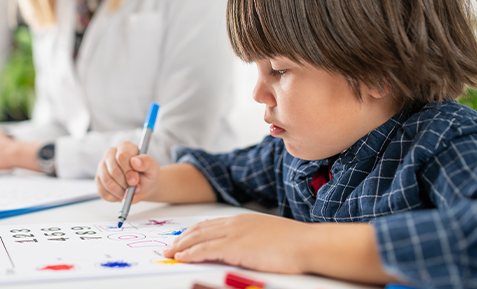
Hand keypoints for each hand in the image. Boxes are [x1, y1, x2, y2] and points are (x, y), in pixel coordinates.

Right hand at [96, 141, 160, 202]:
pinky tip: (122, 194)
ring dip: (120, 192)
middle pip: (113, 170)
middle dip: (125, 183)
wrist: (142, 186)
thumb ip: (147, 162)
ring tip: (129, 192)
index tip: (136, 180)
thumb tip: (135, 161)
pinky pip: (103, 192)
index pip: (122, 157)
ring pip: (107, 182)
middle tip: (134, 188)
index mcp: (124, 147)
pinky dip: (114, 197)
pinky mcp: (98, 180)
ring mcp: (102, 166)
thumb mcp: (153, 168)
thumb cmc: (147, 174)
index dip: (129, 171)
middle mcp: (111, 154)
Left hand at [163, 213, 310, 273]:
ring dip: (181, 246)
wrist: (307, 244)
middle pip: (200, 229)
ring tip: (169, 252)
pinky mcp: (235, 247)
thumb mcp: (269, 236)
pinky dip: (190, 253)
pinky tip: (181, 257)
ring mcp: (234, 234)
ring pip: (198, 238)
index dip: (194, 232)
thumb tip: (245, 248)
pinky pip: (205, 250)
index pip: (210, 224)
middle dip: (182, 238)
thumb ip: (252, 239)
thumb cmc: (295, 243)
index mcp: (242, 220)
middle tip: (169, 246)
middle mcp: (235, 224)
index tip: (184, 238)